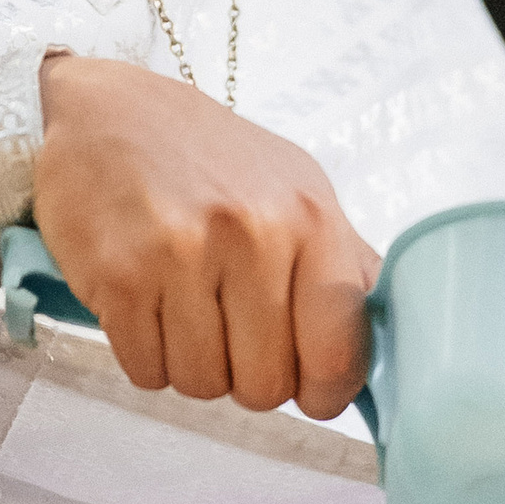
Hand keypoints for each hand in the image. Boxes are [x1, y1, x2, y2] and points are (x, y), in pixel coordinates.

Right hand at [32, 54, 379, 416]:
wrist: (109, 110)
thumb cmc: (211, 158)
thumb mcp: (298, 190)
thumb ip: (346, 266)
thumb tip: (394, 337)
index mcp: (309, 218)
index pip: (337, 353)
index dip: (325, 392)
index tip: (314, 393)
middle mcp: (251, 234)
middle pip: (265, 385)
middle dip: (250, 378)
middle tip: (234, 338)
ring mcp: (180, 255)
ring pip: (203, 384)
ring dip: (195, 366)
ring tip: (187, 313)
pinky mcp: (118, 275)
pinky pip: (146, 370)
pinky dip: (147, 356)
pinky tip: (148, 309)